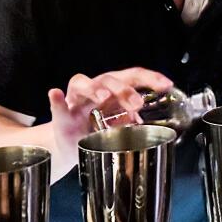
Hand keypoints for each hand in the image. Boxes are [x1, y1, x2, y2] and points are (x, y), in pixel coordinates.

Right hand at [47, 67, 172, 159]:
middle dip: (124, 89)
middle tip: (136, 104)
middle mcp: (96, 88)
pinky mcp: (62, 113)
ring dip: (95, 89)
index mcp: (113, 89)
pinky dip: (57, 100)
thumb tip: (142, 124)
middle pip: (110, 78)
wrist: (69, 145)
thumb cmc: (95, 131)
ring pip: (84, 83)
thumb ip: (128, 122)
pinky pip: (58, 105)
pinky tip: (55, 93)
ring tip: (104, 97)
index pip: (133, 76)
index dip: (151, 78)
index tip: (167, 84)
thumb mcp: (117, 127)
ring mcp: (77, 99)